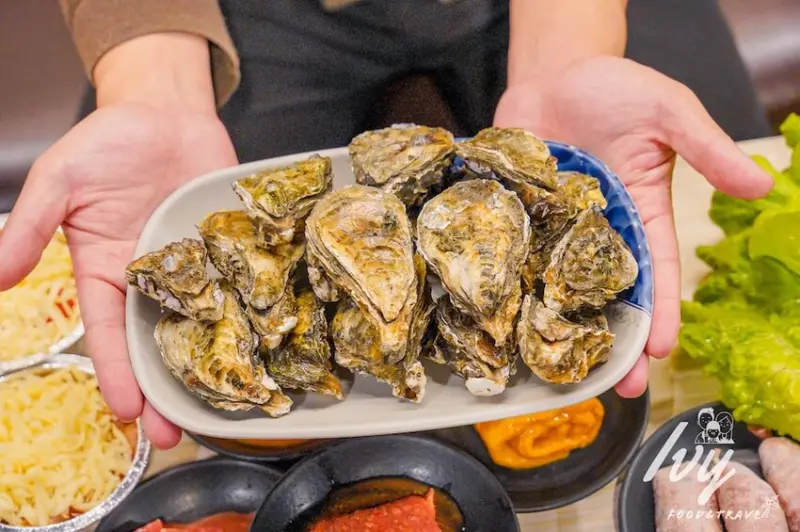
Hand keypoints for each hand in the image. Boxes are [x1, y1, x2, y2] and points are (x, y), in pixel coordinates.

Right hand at [0, 34, 237, 448]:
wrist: (165, 110)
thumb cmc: (108, 142)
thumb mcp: (61, 180)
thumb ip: (30, 225)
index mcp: (107, 271)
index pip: (109, 333)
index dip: (116, 373)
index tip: (124, 413)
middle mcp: (151, 278)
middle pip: (157, 343)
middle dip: (163, 389)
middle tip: (177, 435)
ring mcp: (195, 266)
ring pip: (201, 324)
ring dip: (209, 364)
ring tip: (222, 406)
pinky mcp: (228, 249)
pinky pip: (241, 284)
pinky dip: (249, 314)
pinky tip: (261, 345)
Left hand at [494, 56, 772, 396]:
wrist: (554, 72)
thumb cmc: (615, 88)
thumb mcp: (668, 113)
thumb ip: (706, 148)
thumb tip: (762, 183)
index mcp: (642, 213)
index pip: (657, 271)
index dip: (662, 311)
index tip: (664, 351)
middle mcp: (600, 229)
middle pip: (611, 292)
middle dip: (617, 338)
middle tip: (617, 386)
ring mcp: (556, 226)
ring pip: (561, 284)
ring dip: (565, 324)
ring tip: (563, 369)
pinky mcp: (520, 216)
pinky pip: (517, 255)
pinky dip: (515, 284)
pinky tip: (509, 318)